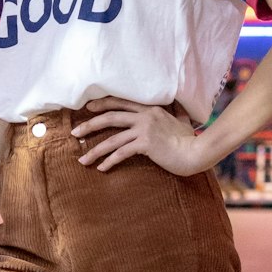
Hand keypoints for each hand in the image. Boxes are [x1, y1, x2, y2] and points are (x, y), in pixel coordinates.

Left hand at [71, 98, 205, 176]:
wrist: (197, 151)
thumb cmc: (189, 139)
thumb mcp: (180, 121)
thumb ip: (174, 113)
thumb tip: (176, 107)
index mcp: (150, 109)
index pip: (121, 103)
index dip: (102, 104)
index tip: (88, 108)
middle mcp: (145, 116)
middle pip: (110, 117)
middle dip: (89, 125)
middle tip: (74, 133)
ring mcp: (145, 129)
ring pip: (112, 139)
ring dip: (94, 150)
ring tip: (82, 159)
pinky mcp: (146, 144)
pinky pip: (122, 153)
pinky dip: (109, 161)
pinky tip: (102, 168)